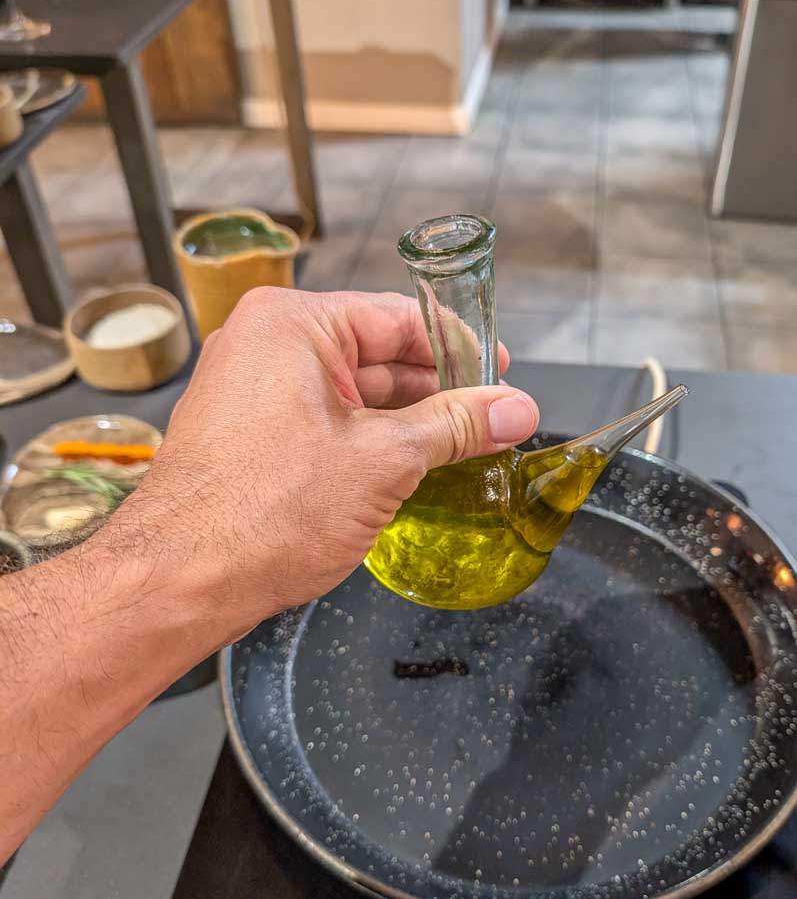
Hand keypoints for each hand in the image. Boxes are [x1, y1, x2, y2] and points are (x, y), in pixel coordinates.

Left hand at [117, 288, 538, 640]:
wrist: (180, 581)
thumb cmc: (261, 513)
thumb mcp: (384, 460)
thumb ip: (456, 426)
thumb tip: (514, 409)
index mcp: (292, 324)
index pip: (398, 318)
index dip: (458, 347)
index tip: (500, 373)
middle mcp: (265, 346)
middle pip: (377, 355)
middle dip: (437, 390)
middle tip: (493, 418)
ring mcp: (251, 391)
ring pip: (352, 395)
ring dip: (407, 422)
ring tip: (462, 448)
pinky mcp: (249, 435)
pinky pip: (324, 422)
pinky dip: (368, 442)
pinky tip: (409, 469)